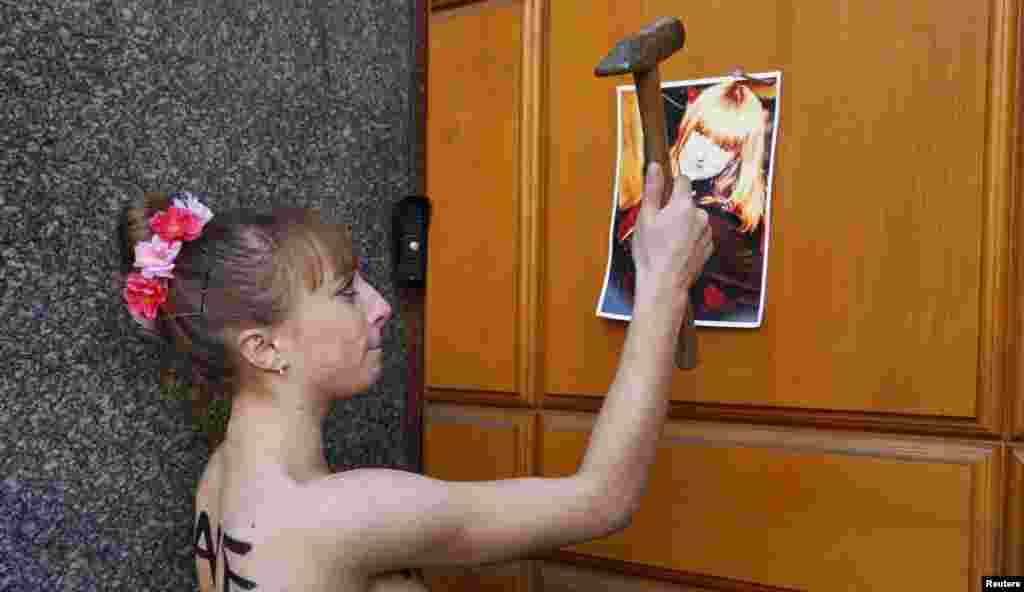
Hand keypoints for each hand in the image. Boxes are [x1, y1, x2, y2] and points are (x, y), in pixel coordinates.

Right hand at [630, 163, 712, 310]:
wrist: (664, 284)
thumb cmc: (651, 252)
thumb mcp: (645, 217)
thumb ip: (653, 189)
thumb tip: (655, 166)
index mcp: (684, 204)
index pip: (682, 180)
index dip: (670, 186)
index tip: (661, 198)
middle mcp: (700, 215)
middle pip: (687, 202)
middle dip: (674, 209)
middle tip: (658, 226)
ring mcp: (707, 232)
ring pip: (693, 219)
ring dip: (682, 225)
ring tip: (666, 241)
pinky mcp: (709, 247)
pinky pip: (698, 235)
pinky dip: (689, 239)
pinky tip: (675, 250)